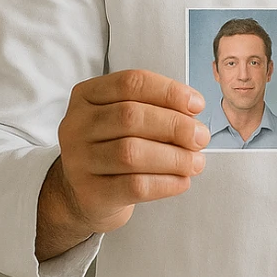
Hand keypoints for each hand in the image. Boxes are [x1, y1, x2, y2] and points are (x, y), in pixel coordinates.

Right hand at [53, 69, 209, 235]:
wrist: (85, 194)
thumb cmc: (113, 148)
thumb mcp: (124, 120)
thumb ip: (155, 109)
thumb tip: (193, 114)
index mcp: (87, 96)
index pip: (130, 83)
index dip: (169, 91)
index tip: (197, 105)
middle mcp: (76, 125)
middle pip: (131, 117)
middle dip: (175, 126)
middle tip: (200, 138)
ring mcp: (79, 160)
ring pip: (131, 153)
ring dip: (174, 157)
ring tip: (196, 162)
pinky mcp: (90, 193)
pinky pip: (134, 186)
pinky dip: (166, 183)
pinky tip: (182, 181)